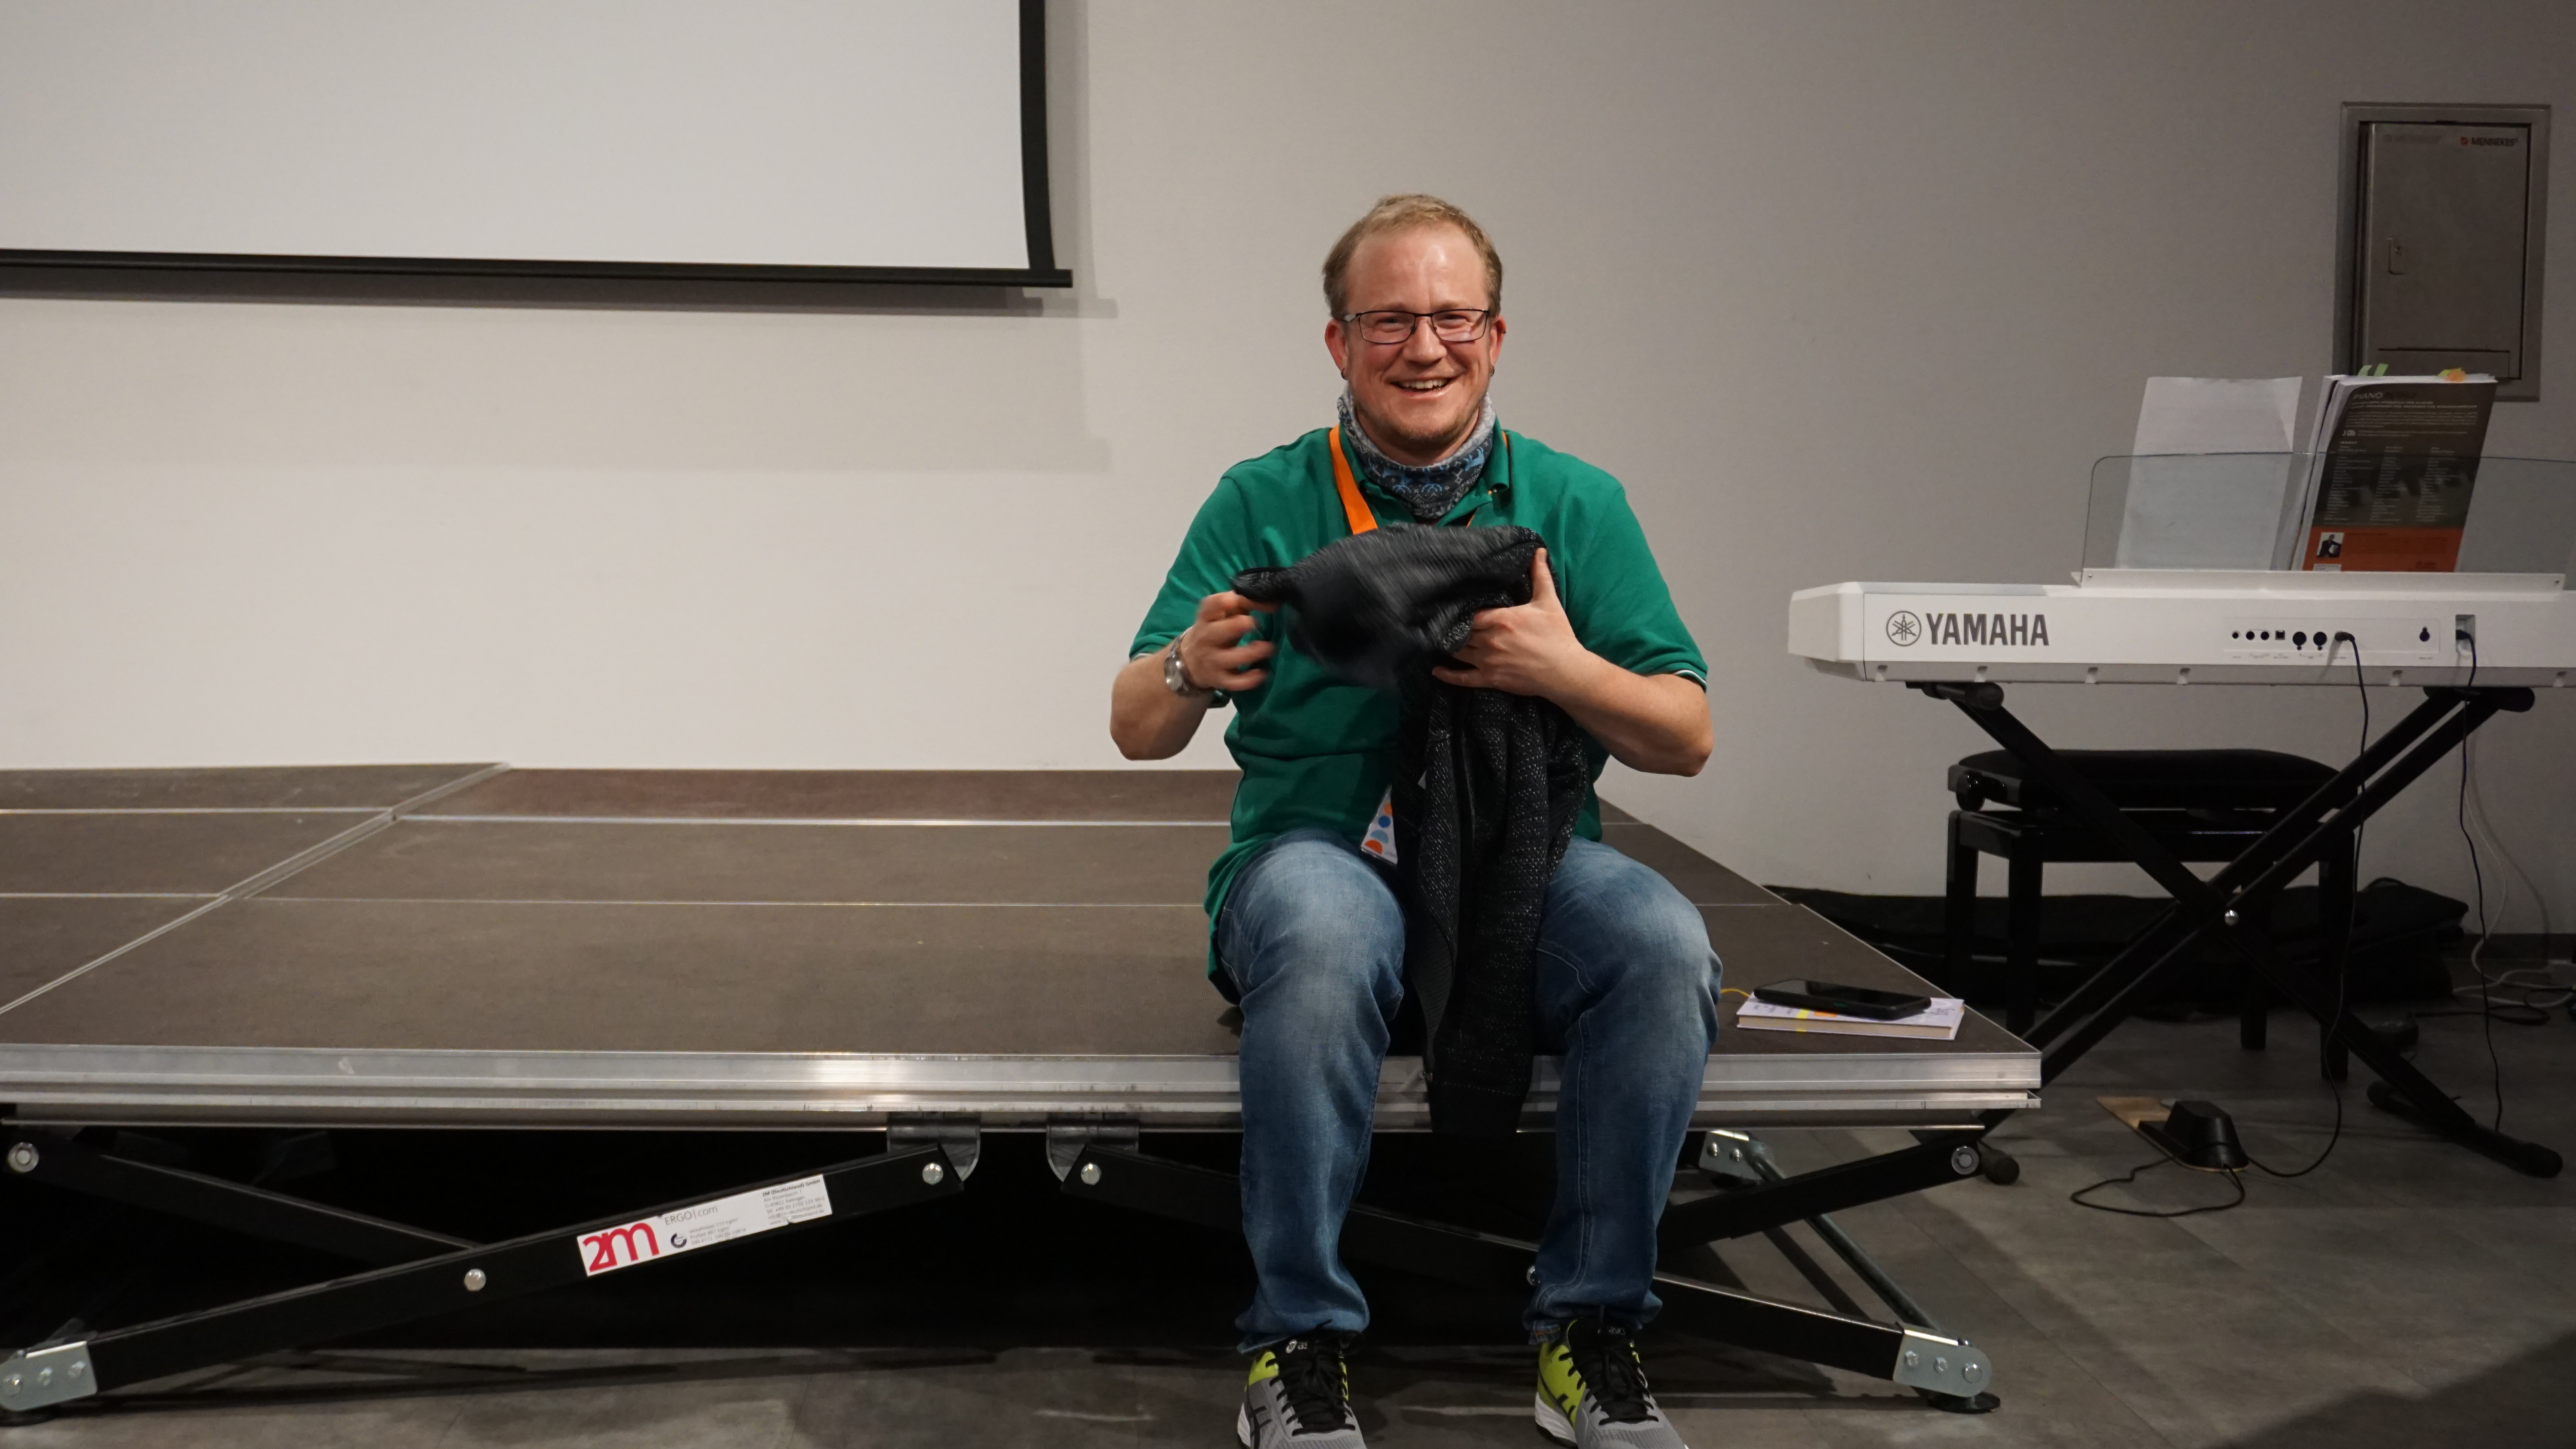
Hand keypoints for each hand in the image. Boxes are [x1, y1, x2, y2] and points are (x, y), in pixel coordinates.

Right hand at [1178, 590, 1276, 691]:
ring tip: (1268, 647)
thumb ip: (1247, 603)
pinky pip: (1234, 682)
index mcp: (1206, 618)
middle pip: (1217, 632)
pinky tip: (1262, 673)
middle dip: (1236, 626)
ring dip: (1251, 653)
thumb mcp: (1224, 615)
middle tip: (1254, 623)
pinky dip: (1249, 679)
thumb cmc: (1217, 630)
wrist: (1192, 661)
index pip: (1209, 606)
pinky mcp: (1219, 680)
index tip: (1238, 600)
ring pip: (1230, 658)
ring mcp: (1212, 661)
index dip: (1223, 602)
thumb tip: (1275, 601)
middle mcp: (1206, 639)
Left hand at [1432, 549, 1596, 696]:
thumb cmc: (1557, 635)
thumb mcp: (1548, 602)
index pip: (1470, 613)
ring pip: (1459, 652)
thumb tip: (1538, 551)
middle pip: (1461, 631)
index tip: (1454, 608)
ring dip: (1449, 646)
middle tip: (1442, 624)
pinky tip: (1436, 670)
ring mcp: (1488, 661)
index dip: (1461, 611)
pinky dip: (1448, 675)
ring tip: (1438, 641)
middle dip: (1453, 628)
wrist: (1566, 670)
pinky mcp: (1490, 679)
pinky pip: (1463, 678)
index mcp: (1501, 619)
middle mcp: (1490, 639)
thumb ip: (1539, 575)